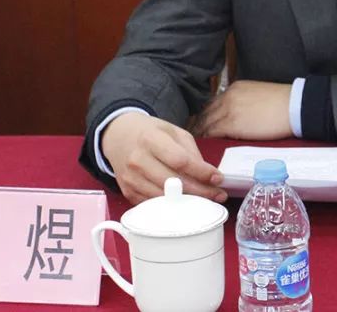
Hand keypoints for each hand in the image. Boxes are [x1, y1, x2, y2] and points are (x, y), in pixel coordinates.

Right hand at [101, 112, 226, 205]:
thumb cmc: (150, 133)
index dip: (202, 172)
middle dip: (200, 192)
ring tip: (206, 201)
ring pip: (164, 198)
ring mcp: (131, 178)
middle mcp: (138, 160)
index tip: (218, 178)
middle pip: (174, 183)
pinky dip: (171, 206)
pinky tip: (185, 203)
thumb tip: (207, 175)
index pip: (180, 160)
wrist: (118, 136)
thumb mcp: (173, 131)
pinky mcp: (128, 192)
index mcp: (151, 139)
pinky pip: (153, 205)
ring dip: (188, 202)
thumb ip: (191, 151)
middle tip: (218, 195)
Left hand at [193, 80, 292, 139]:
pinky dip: (208, 139)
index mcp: (235, 89)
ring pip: (207, 123)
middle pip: (207, 113)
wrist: (293, 106)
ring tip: (200, 145)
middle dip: (201, 125)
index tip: (206, 125)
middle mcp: (228, 97)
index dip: (209, 115)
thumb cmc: (283, 103)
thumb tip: (241, 116)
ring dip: (203, 134)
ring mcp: (228, 110)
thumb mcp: (258, 96)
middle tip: (198, 137)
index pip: (214, 103)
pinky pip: (213, 133)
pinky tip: (207, 147)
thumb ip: (245, 102)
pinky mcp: (232, 124)